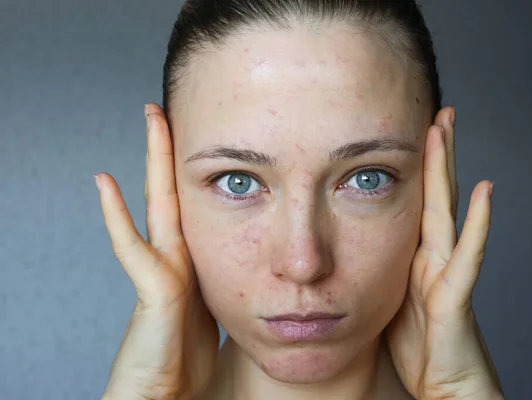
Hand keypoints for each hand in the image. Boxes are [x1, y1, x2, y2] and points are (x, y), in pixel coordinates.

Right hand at [96, 103, 218, 399]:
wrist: (166, 394)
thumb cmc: (188, 357)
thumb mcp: (214, 309)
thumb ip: (223, 283)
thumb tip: (252, 271)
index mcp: (192, 260)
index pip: (189, 204)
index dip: (190, 171)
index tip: (200, 137)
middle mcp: (174, 257)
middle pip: (172, 192)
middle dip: (170, 151)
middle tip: (167, 110)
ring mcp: (159, 269)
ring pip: (155, 203)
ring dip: (153, 161)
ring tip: (151, 120)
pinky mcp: (152, 290)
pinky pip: (131, 247)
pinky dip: (115, 215)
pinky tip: (104, 182)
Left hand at [385, 107, 503, 399]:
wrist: (442, 387)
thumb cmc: (415, 347)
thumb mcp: (387, 299)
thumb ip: (379, 269)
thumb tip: (347, 247)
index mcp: (414, 257)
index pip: (416, 202)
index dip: (415, 167)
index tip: (409, 130)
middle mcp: (434, 257)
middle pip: (433, 194)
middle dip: (434, 152)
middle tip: (435, 109)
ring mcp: (447, 274)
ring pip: (447, 211)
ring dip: (448, 170)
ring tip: (447, 128)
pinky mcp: (455, 298)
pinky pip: (468, 258)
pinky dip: (479, 225)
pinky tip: (486, 193)